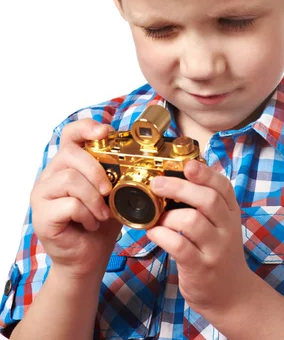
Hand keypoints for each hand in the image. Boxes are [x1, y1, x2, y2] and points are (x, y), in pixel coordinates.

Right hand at [31, 119, 121, 279]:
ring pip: (69, 178)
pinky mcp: (42, 216)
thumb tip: (139, 156)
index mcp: (67, 164)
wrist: (88, 260)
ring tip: (102, 213)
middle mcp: (50, 175)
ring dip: (93, 197)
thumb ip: (118, 173)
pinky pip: (69, 204)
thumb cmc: (100, 224)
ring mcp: (42, 195)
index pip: (71, 133)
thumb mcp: (114, 193)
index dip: (87, 127)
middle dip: (96, 169)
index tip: (105, 131)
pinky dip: (87, 214)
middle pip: (70, 153)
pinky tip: (91, 224)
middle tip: (109, 190)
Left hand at [146, 160, 253, 319]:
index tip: (187, 164)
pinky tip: (153, 233)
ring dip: (168, 215)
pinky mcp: (201, 268)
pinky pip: (179, 247)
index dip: (205, 173)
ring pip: (192, 221)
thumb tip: (179, 175)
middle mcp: (227, 228)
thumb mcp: (221, 225)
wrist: (232, 296)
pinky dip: (162, 236)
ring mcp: (215, 249)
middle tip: (157, 183)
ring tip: (156, 217)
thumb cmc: (218, 252)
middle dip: (179, 187)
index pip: (223, 186)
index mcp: (231, 213)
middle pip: (208, 199)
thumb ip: (206, 203)